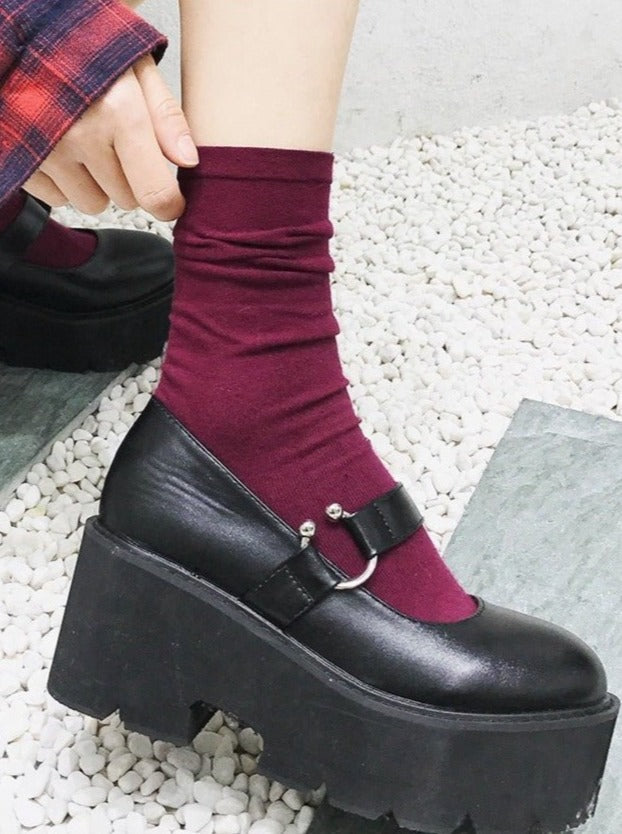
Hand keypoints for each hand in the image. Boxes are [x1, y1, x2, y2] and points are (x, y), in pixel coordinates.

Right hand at [24, 55, 197, 220]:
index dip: (169, 204)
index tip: (171, 202)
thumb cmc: (84, 50)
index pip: (155, 192)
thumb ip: (166, 116)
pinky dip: (63, 181)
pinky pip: (58, 199)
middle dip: (128, 180)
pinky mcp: (23, 163)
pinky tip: (61, 148)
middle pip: (127, 200)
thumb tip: (189, 161)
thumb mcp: (136, 67)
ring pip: (93, 204)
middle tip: (115, 143)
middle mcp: (81, 136)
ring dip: (96, 184)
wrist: (21, 37)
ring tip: (86, 143)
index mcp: (119, 112)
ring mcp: (47, 152)